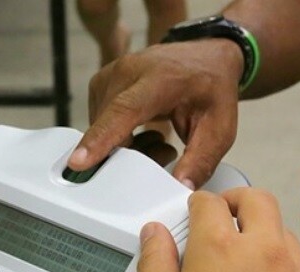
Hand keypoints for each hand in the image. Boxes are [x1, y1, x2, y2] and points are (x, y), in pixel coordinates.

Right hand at [69, 39, 244, 188]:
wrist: (206, 57)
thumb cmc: (211, 89)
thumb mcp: (220, 128)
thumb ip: (201, 160)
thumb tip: (181, 187)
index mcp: (160, 78)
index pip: (123, 111)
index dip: (100, 138)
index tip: (79, 162)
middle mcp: (128, 71)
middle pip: (109, 127)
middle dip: (129, 153)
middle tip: (165, 151)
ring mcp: (109, 75)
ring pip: (101, 129)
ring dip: (123, 144)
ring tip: (155, 136)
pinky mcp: (99, 83)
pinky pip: (99, 123)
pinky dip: (116, 134)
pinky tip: (139, 128)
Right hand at [135, 188, 299, 271]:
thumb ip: (153, 263)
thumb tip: (155, 235)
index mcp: (218, 250)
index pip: (209, 203)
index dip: (196, 204)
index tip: (192, 214)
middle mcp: (265, 254)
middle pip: (258, 201)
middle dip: (236, 202)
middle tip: (221, 219)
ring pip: (284, 234)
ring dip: (262, 236)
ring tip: (241, 265)